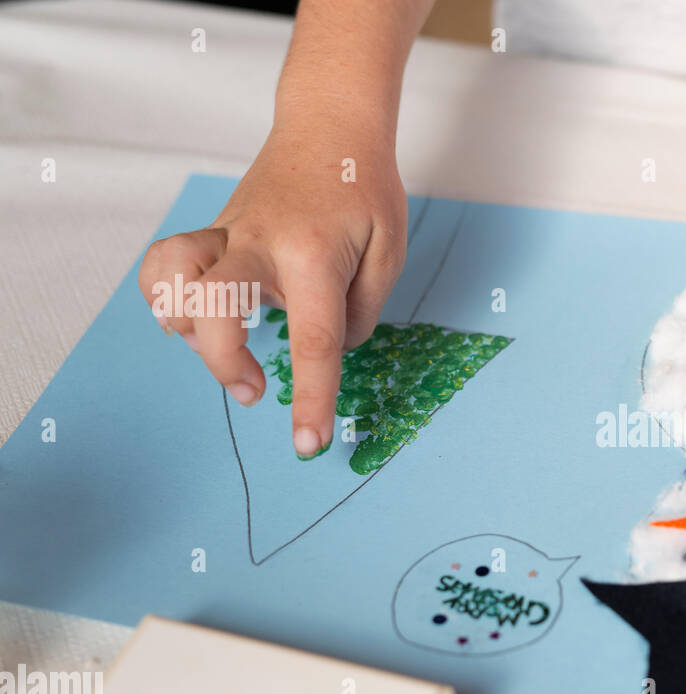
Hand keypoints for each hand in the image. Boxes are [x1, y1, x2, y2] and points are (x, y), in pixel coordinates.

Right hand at [138, 121, 406, 458]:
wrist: (328, 125)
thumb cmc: (364, 189)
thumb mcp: (389, 250)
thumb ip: (362, 310)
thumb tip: (330, 351)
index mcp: (315, 256)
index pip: (313, 341)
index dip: (312, 399)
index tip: (309, 445)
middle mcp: (260, 244)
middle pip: (216, 308)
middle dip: (227, 363)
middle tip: (256, 390)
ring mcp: (227, 235)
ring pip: (171, 278)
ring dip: (185, 326)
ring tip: (219, 347)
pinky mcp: (211, 234)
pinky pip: (165, 265)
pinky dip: (165, 297)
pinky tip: (193, 318)